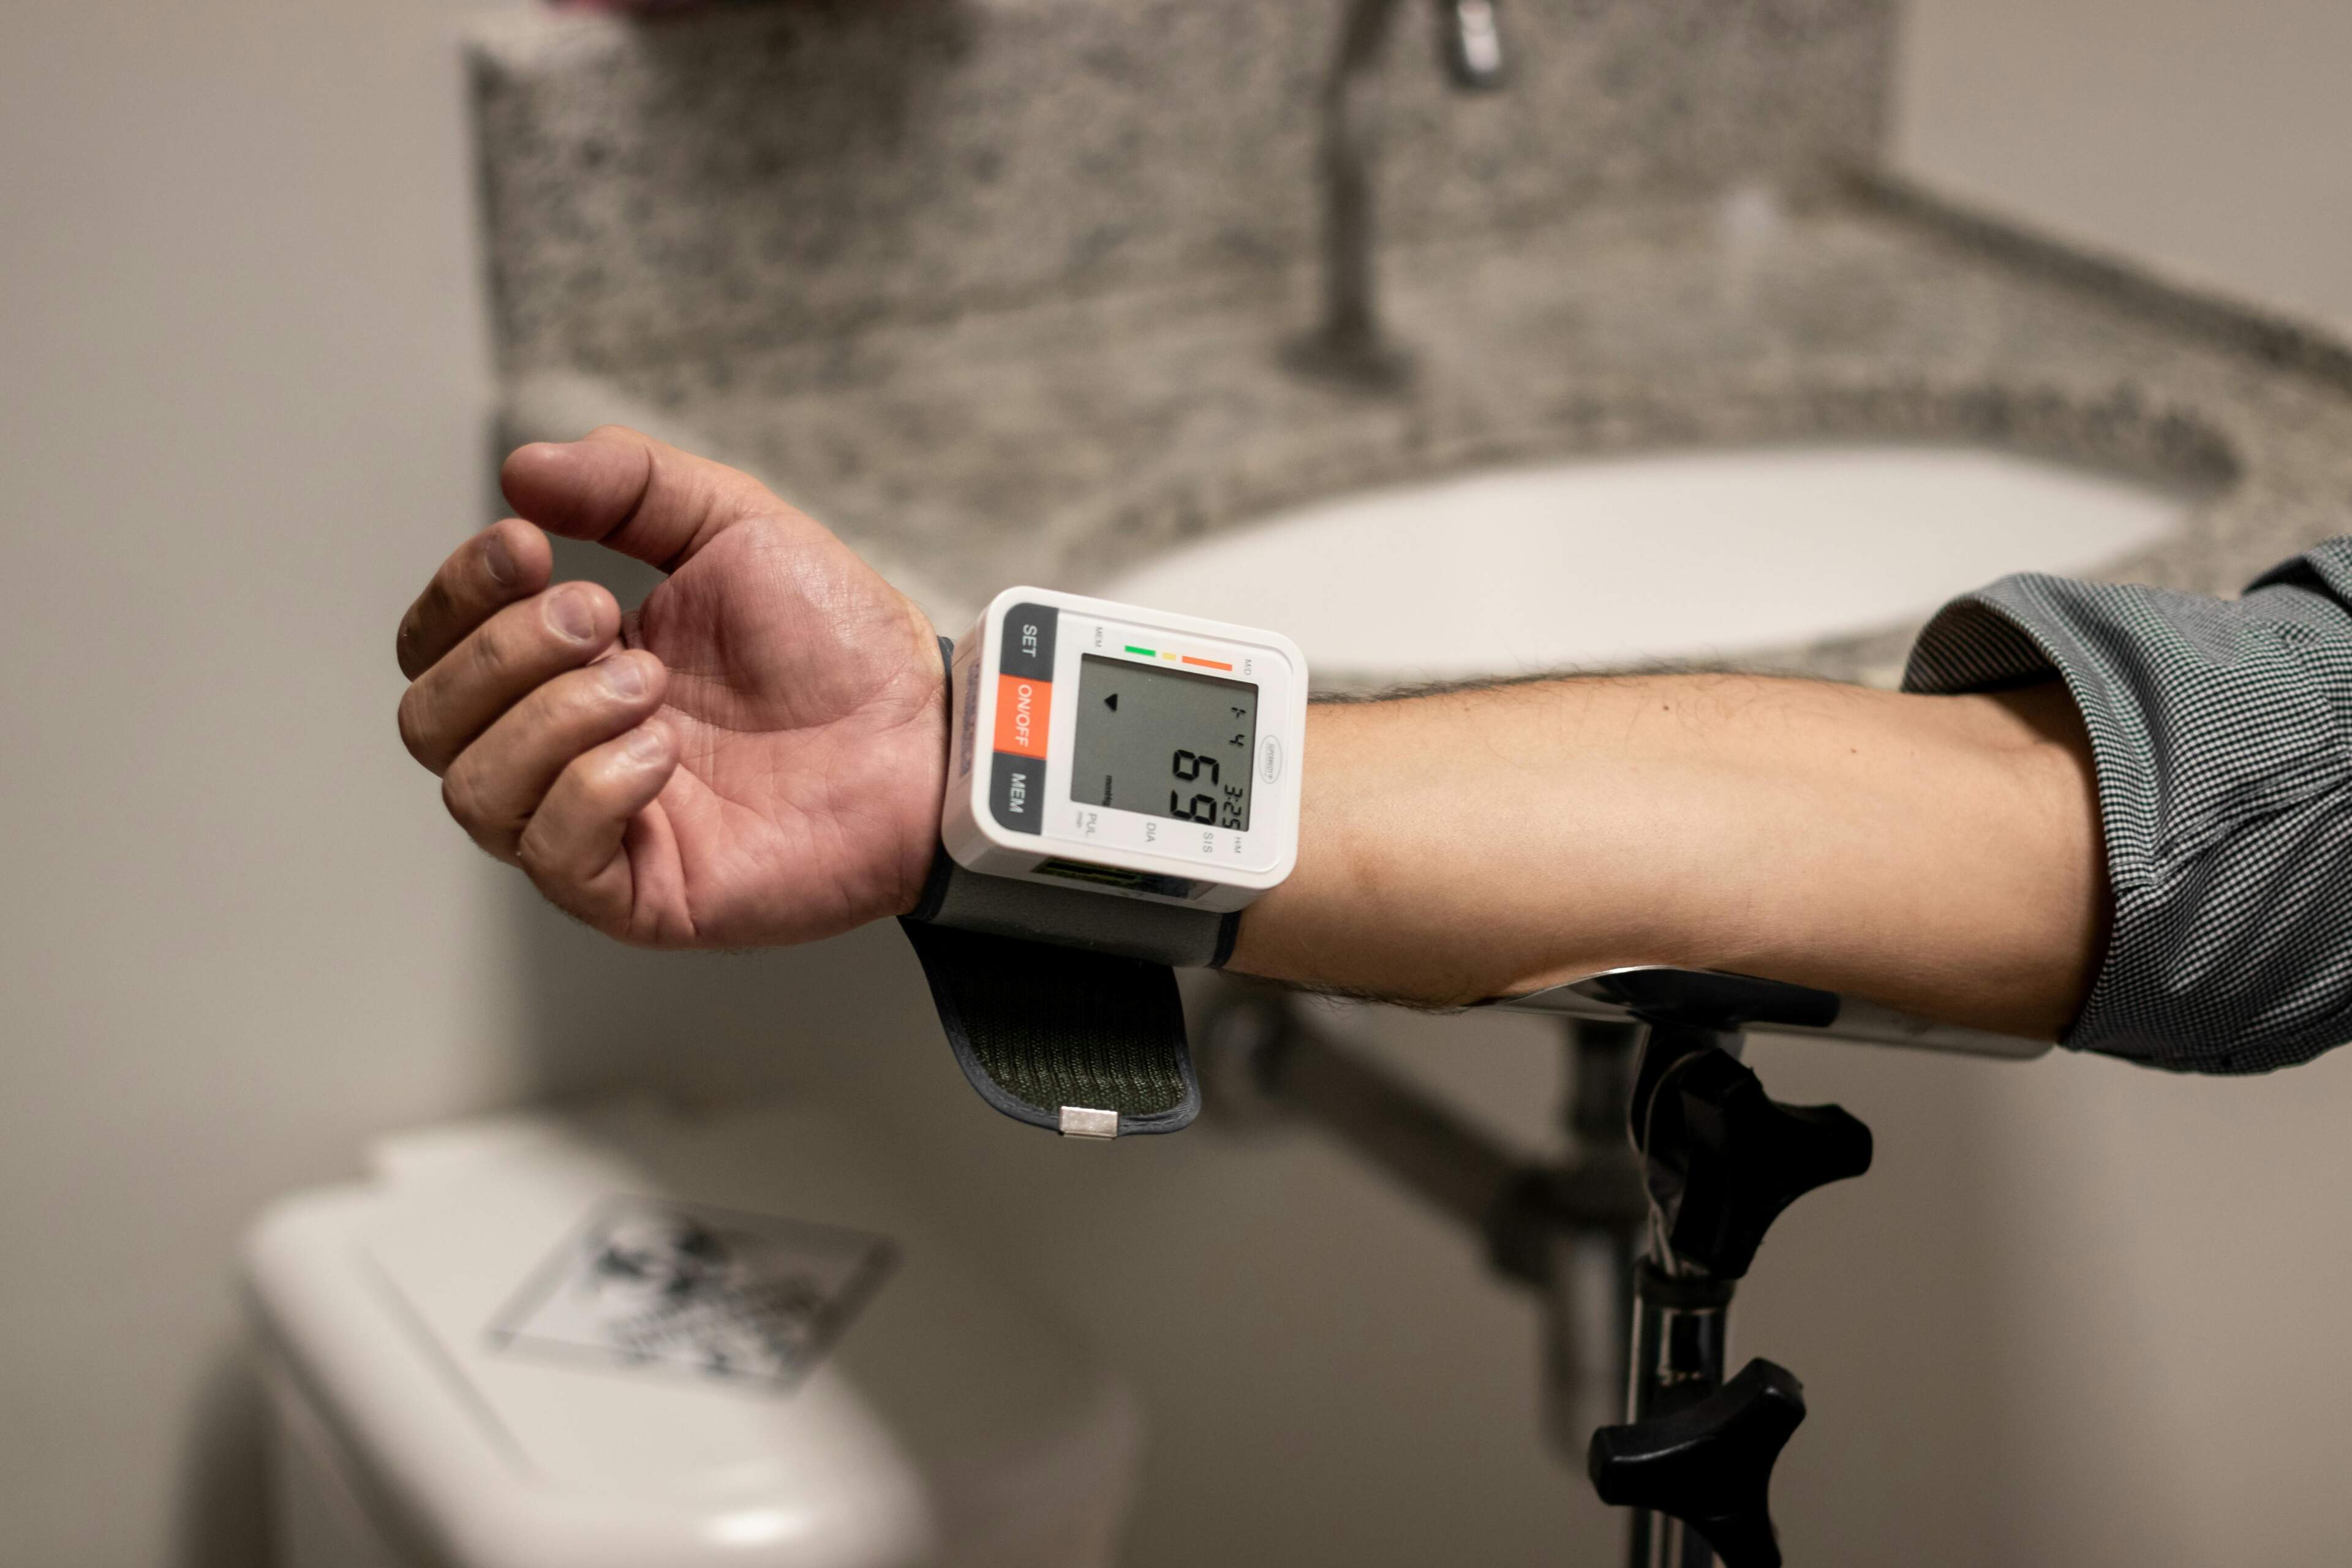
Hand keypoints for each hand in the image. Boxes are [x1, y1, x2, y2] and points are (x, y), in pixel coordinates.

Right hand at [395, 427, 946, 946]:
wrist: (924, 730)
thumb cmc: (838, 640)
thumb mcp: (731, 523)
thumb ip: (627, 484)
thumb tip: (521, 469)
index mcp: (566, 666)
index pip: (434, 645)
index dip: (457, 592)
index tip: (529, 544)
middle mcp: (561, 750)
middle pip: (428, 719)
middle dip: (503, 652)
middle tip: (605, 618)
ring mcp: (595, 826)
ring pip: (472, 790)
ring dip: (551, 717)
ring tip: (650, 686)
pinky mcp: (637, 893)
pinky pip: (551, 851)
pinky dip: (596, 787)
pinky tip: (665, 754)